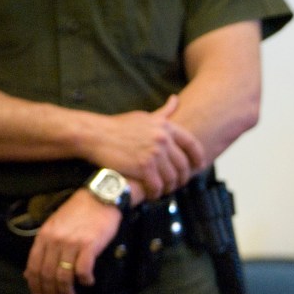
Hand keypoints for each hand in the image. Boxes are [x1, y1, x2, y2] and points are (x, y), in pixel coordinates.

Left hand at [23, 190, 122, 293]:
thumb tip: (31, 271)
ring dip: (66, 290)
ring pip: (63, 275)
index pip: (33, 266)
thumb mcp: (55, 226)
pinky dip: (84, 280)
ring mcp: (72, 243)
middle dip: (50, 292)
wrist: (100, 198)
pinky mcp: (89, 246)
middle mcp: (55, 241)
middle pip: (47, 274)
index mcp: (44, 236)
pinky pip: (83, 269)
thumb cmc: (78, 212)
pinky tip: (88, 282)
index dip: (35, 285)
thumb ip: (44, 247)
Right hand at [88, 95, 204, 197]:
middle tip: (177, 184)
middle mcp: (163, 139)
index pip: (192, 144)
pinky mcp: (143, 167)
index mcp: (166, 126)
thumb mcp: (144, 116)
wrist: (94, 135)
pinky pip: (157, 186)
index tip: (199, 167)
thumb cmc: (117, 127)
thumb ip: (163, 113)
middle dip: (182, 177)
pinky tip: (152, 193)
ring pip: (172, 178)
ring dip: (168, 187)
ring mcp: (154, 153)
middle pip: (183, 165)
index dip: (198, 158)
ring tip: (163, 190)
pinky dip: (156, 192)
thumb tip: (175, 100)